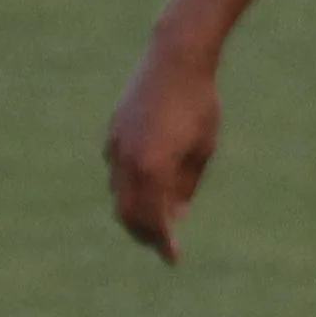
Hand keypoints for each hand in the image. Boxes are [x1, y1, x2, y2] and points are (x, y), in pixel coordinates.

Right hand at [106, 43, 220, 262]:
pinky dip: (128, 186)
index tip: (173, 258)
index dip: (163, 242)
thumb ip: (186, 186)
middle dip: (144, 232)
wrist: (175, 58)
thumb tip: (177, 216)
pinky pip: (116, 170)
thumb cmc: (198, 103)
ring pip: (119, 193)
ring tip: (155, 217)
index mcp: (153, 167)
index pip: (155, 219)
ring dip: (135, 210)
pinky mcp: (114, 132)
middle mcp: (128, 160)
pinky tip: (145, 184)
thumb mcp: (202, 149)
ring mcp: (116, 145)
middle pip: (128, 214)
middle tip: (162, 243)